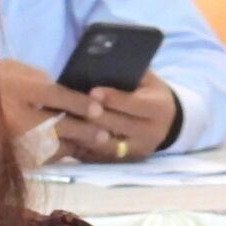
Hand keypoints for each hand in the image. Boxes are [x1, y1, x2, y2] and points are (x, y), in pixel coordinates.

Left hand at [0, 59, 177, 160]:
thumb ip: (129, 74)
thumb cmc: (148, 94)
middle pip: (115, 126)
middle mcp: (150, 133)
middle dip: (91, 116)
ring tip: (59, 121)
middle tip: (67, 106)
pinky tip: (61, 136)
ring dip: (80, 133)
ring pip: (103, 145)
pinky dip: (78, 147)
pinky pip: (96, 157)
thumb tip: (101, 62)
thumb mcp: (147, 81)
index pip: (134, 104)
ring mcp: (136, 151)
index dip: (113, 99)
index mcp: (158, 109)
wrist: (166, 123)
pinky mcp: (123, 163)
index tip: (92, 92)